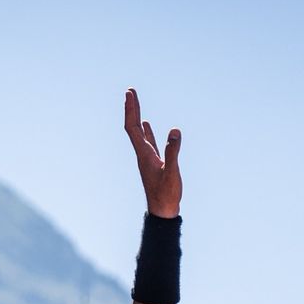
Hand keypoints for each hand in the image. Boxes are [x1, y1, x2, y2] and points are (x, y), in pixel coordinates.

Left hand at [124, 88, 181, 217]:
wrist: (162, 212)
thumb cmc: (166, 195)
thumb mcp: (172, 172)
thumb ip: (172, 151)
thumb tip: (174, 131)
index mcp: (144, 154)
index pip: (133, 127)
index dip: (131, 110)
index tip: (129, 93)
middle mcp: (142, 154)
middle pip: (133, 127)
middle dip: (131, 108)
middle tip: (129, 90)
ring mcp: (147, 158)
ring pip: (139, 133)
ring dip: (137, 116)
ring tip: (134, 102)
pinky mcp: (154, 163)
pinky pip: (148, 142)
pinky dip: (146, 131)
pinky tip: (147, 124)